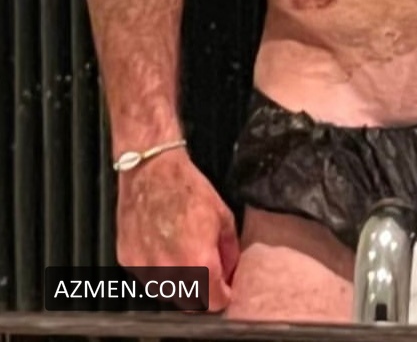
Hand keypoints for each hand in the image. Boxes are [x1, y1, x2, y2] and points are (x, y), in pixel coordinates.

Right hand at [116, 148, 239, 311]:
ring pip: (167, 293)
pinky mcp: (128, 261)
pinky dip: (158, 270)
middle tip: (208, 273)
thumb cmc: (188, 188)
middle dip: (202, 293)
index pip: (213, 302)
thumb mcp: (223, 216)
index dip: (223, 295)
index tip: (225, 287)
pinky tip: (163, 247)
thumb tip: (230, 270)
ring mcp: (146, 268)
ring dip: (179, 284)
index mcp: (198, 262)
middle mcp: (170, 272)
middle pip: (190, 303)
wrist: (152, 170)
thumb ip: (229, 250)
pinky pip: (148, 277)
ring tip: (184, 255)